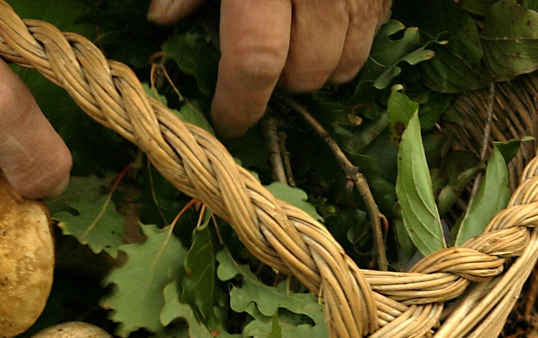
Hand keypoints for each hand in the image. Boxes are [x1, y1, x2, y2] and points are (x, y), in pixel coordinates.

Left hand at [148, 0, 392, 136]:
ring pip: (347, 62)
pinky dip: (348, 41)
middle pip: (306, 72)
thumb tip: (164, 17)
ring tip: (294, 49)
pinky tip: (326, 21)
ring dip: (318, 70)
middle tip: (258, 71)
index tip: (227, 121)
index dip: (240, 102)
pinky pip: (373, 33)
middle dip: (280, 85)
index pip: (255, 61)